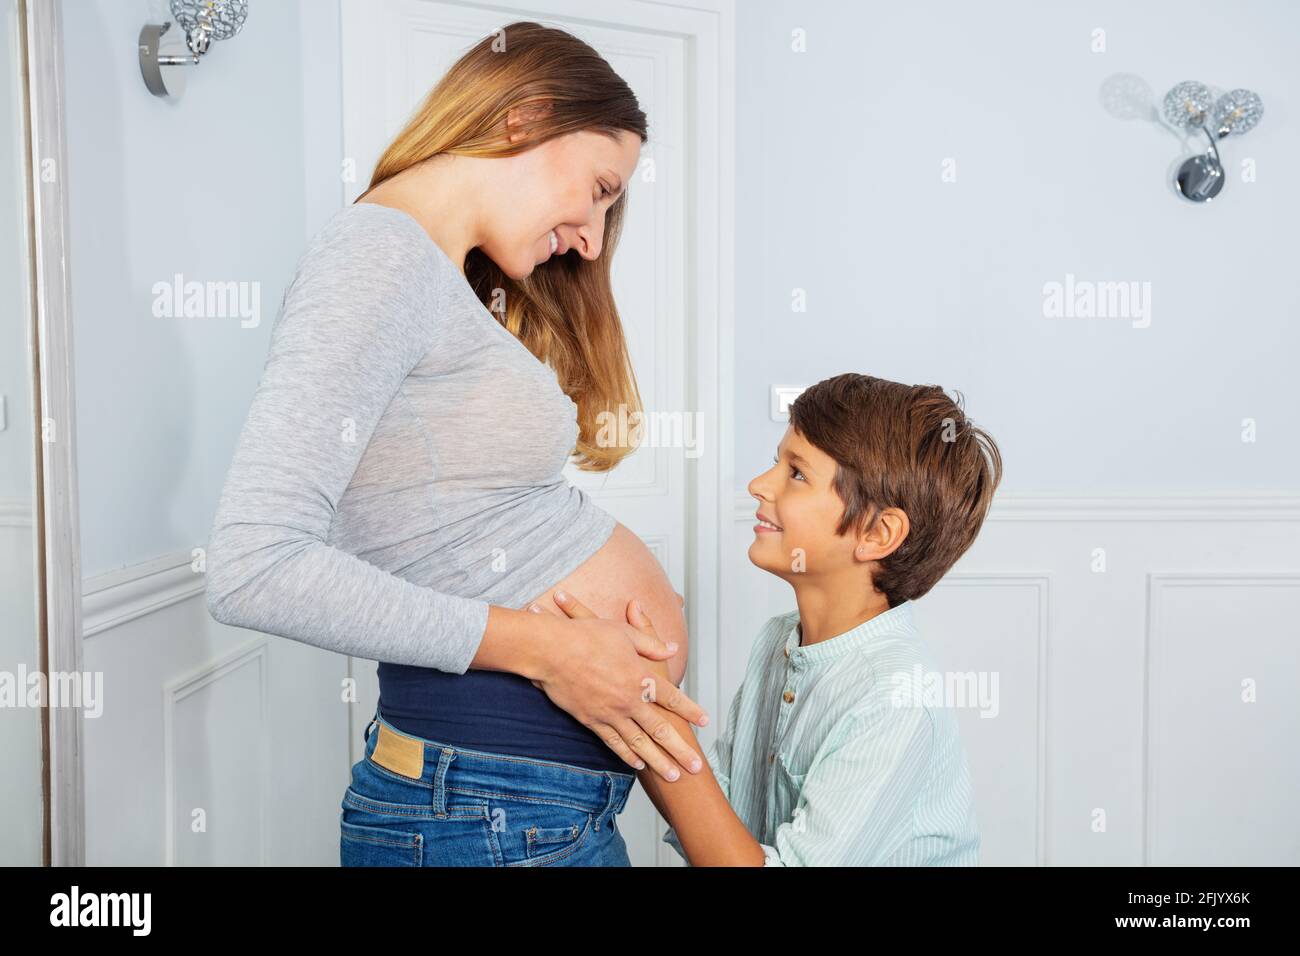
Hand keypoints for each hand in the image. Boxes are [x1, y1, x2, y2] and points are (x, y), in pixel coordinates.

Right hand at [529, 590, 705, 781]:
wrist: (553, 652)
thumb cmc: (588, 636)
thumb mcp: (625, 633)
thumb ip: (651, 643)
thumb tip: (672, 648)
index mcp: (641, 677)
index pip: (672, 697)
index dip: (690, 710)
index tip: (705, 721)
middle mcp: (629, 700)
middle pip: (660, 730)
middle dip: (680, 750)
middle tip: (695, 767)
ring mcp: (610, 714)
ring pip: (639, 744)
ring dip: (657, 761)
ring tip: (672, 776)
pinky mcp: (591, 721)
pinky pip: (613, 742)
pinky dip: (626, 755)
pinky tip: (637, 764)